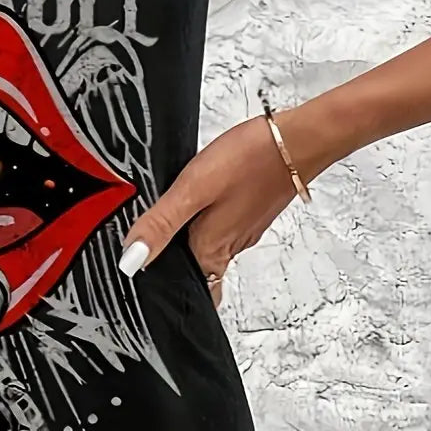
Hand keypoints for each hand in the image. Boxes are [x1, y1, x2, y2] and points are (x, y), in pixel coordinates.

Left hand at [117, 111, 306, 306]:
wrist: (299, 139)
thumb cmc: (251, 160)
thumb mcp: (192, 189)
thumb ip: (160, 225)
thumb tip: (132, 261)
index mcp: (210, 250)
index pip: (191, 291)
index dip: (170, 291)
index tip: (149, 285)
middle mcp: (229, 247)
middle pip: (199, 273)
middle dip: (176, 268)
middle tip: (150, 255)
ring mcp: (244, 230)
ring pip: (210, 250)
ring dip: (189, 244)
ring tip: (166, 228)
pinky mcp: (252, 212)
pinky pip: (224, 229)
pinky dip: (206, 224)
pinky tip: (197, 205)